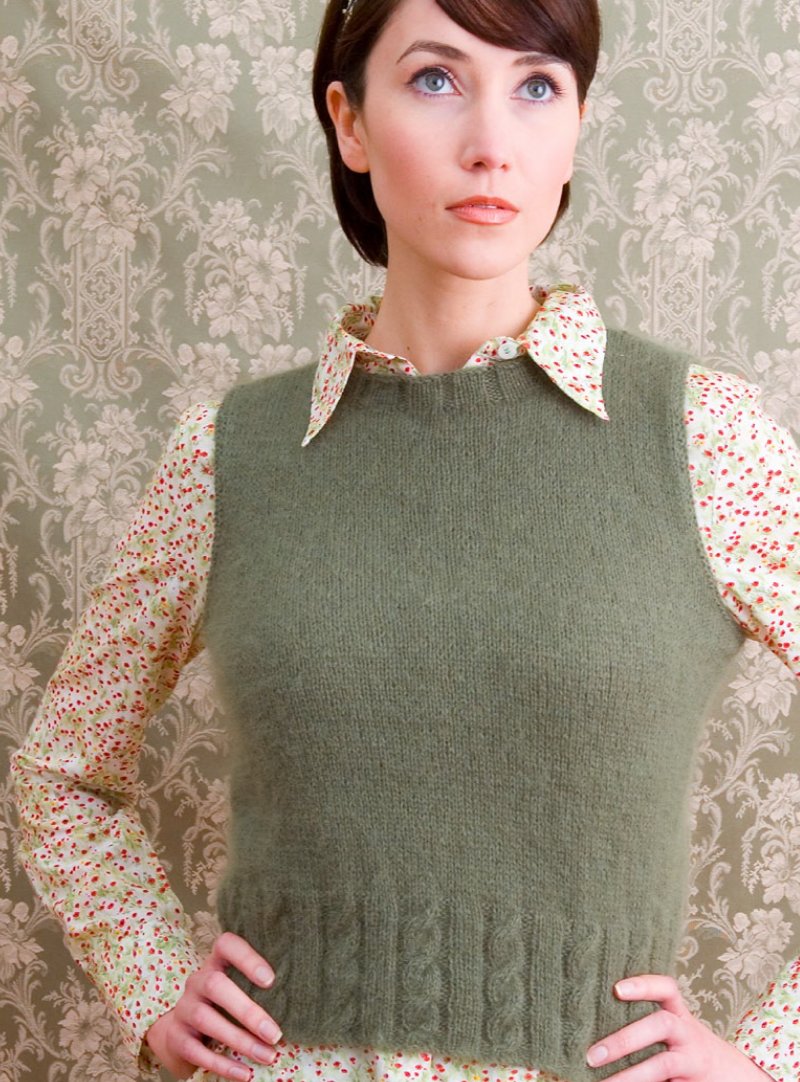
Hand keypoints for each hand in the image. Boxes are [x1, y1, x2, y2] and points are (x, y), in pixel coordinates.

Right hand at [144, 931, 281, 1081]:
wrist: (183, 1029)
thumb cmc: (226, 1003)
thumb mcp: (238, 987)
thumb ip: (259, 987)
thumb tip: (302, 1001)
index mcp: (216, 962)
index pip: (226, 944)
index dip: (247, 958)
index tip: (271, 980)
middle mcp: (197, 981)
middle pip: (215, 985)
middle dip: (247, 1012)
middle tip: (275, 1034)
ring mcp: (184, 1008)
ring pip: (207, 1020)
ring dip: (240, 1041)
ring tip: (268, 1056)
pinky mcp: (176, 1037)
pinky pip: (196, 1051)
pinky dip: (222, 1064)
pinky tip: (245, 1073)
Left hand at [585, 973, 776, 1080]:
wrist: (732, 1074)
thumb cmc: (685, 1046)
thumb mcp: (671, 1028)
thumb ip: (643, 1022)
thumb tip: (589, 1023)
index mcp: (678, 1014)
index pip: (666, 989)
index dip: (644, 986)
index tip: (617, 988)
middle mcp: (686, 1033)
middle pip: (660, 1025)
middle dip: (625, 1039)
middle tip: (592, 1055)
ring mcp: (691, 1060)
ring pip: (663, 1064)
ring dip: (631, 1075)